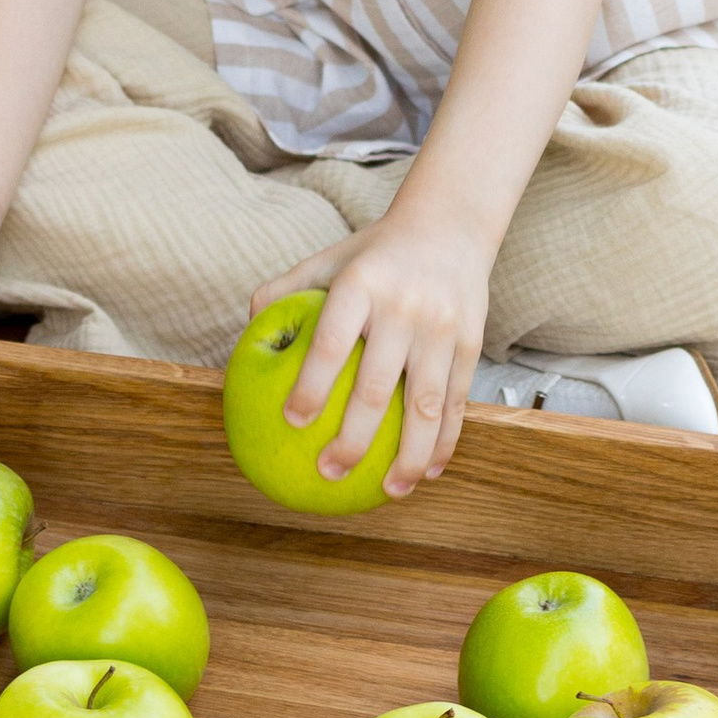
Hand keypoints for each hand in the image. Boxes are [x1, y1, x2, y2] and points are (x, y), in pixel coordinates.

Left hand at [250, 210, 490, 500]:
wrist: (450, 226)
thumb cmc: (376, 253)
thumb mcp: (329, 258)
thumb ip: (286, 289)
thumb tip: (248, 334)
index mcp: (361, 285)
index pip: (332, 343)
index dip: (312, 385)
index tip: (292, 422)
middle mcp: (404, 307)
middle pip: (378, 387)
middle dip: (353, 439)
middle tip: (328, 472)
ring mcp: (441, 327)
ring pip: (427, 405)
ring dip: (409, 456)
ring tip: (389, 491)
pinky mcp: (470, 343)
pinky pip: (456, 402)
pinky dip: (444, 442)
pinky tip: (428, 472)